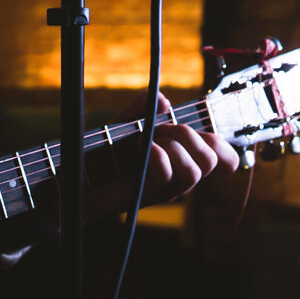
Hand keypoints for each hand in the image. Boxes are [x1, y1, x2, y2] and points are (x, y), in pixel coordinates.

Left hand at [89, 92, 239, 216]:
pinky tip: (141, 148)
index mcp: (181, 159)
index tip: (191, 127)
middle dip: (189, 135)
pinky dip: (158, 155)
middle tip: (159, 129)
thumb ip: (142, 107)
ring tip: (146, 140)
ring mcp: (165, 189)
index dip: (221, 142)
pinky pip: (169, 177)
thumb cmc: (102, 152)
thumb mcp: (124, 122)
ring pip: (196, 172)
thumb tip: (163, 101)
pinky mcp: (149, 197)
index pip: (222, 157)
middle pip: (213, 159)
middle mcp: (178, 176)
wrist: (76, 175)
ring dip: (174, 146)